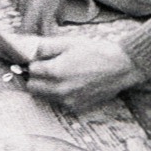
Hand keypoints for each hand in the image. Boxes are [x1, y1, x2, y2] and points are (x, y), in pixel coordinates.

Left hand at [24, 34, 146, 111]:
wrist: (121, 67)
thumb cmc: (96, 52)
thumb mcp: (68, 43)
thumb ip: (45, 47)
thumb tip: (30, 52)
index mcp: (55, 71)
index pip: (31, 70)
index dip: (34, 63)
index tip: (40, 60)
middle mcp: (59, 89)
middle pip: (32, 87)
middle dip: (35, 77)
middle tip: (46, 68)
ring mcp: (67, 101)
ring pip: (43, 97)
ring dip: (46, 87)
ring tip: (61, 75)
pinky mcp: (76, 107)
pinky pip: (58, 102)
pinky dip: (59, 95)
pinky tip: (71, 84)